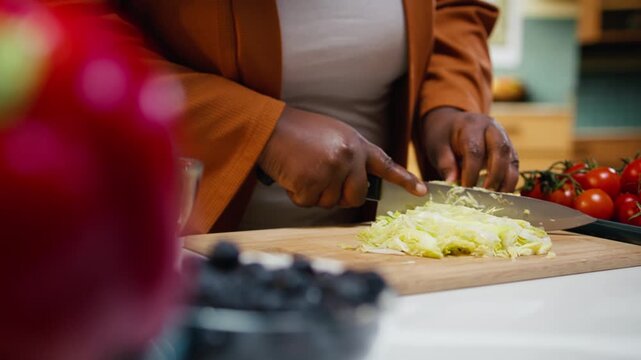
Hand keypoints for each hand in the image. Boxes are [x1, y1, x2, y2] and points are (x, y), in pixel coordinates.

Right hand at [258, 106, 425, 207]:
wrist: (270, 126)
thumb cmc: (298, 131)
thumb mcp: (333, 135)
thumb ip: (350, 156)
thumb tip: (355, 186)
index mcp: (356, 143)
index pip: (385, 164)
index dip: (404, 180)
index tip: (422, 191)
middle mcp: (349, 156)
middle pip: (356, 196)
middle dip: (338, 195)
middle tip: (319, 178)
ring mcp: (332, 169)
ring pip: (330, 203)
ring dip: (313, 193)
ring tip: (302, 168)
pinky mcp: (312, 182)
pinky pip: (308, 203)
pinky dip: (297, 194)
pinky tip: (291, 174)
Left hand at [416, 107, 518, 191]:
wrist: (452, 124)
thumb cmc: (444, 137)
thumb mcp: (438, 147)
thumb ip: (445, 164)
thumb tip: (452, 183)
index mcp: (471, 126)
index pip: (475, 150)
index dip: (472, 171)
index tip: (466, 188)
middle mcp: (492, 129)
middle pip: (500, 151)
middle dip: (495, 175)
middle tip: (486, 194)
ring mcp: (504, 137)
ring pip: (512, 158)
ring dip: (507, 180)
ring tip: (496, 198)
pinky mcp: (509, 149)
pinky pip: (514, 165)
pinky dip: (510, 180)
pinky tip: (501, 194)